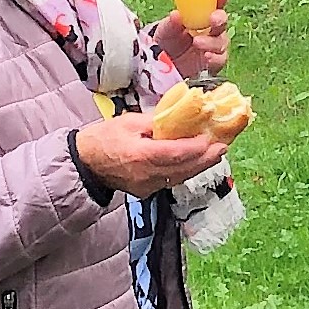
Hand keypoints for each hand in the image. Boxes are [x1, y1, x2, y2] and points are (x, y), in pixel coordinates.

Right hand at [72, 113, 228, 198]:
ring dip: (199, 166)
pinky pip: (171, 181)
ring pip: (180, 178)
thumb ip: (156, 122)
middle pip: (183, 170)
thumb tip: (181, 116)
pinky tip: (196, 162)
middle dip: (206, 159)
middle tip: (223, 147)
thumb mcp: (129, 121)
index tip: (211, 140)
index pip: (175, 154)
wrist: (85, 163)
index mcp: (140, 155)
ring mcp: (146, 187)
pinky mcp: (146, 192)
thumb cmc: (103, 138)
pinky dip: (185, 171)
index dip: (196, 149)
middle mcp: (146, 175)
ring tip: (215, 153)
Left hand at [154, 0, 231, 76]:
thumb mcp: (166, 29)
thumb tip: (176, 15)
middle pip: (222, 20)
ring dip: (211, 42)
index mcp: (203, 12)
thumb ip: (172, 23)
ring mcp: (214, 44)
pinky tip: (207, 57)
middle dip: (220, 18)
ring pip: (221, 41)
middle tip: (213, 19)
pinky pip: (220, 59)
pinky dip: (215, 58)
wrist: (163, 61)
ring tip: (197, 42)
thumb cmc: (168, 37)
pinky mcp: (214, 61)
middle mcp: (212, 27)